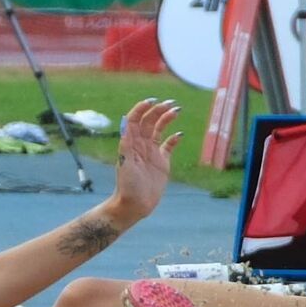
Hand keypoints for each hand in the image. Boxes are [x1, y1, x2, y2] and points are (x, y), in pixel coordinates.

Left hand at [112, 99, 180, 221]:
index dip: (142, 108)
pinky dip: (174, 138)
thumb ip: (126, 143)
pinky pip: (169, 146)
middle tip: (170, 104)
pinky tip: (180, 133)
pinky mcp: (161, 162)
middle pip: (149, 121)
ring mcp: (151, 152)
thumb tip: (125, 122)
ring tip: (177, 110)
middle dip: (159, 110)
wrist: (134, 205)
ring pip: (159, 130)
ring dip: (166, 119)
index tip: (152, 101)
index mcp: (130, 142)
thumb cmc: (127, 186)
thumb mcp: (125, 163)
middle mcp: (141, 144)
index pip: (135, 119)